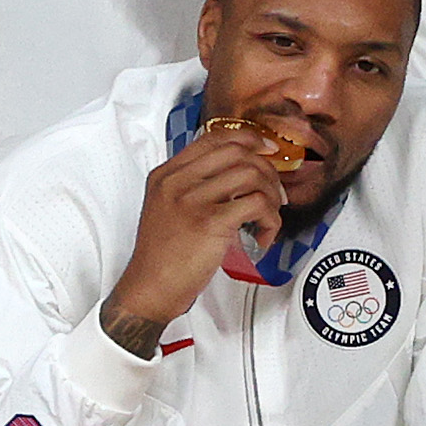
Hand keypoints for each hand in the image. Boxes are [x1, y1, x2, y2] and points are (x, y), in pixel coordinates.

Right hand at [110, 112, 297, 334]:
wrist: (150, 287)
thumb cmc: (163, 255)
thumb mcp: (167, 208)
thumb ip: (193, 186)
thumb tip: (241, 173)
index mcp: (166, 174)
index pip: (214, 138)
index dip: (247, 139)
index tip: (267, 150)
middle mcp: (176, 182)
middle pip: (237, 152)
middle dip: (266, 171)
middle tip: (274, 194)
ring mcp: (192, 200)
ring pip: (252, 175)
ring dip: (271, 197)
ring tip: (267, 219)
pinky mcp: (210, 222)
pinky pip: (257, 204)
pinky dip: (270, 220)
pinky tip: (263, 236)